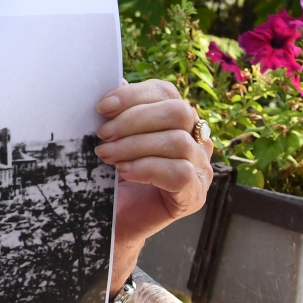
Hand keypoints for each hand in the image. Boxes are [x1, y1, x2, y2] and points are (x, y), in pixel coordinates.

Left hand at [94, 79, 212, 249]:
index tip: (102, 107)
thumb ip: (117, 112)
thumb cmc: (112, 174)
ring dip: (134, 146)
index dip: (134, 95)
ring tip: (106, 155)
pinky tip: (124, 172)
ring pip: (177, 142)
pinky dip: (147, 168)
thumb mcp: (112, 137)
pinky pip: (179, 172)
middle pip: (178, 112)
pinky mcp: (195, 195)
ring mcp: (200, 168)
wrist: (114, 219)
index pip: (165, 92)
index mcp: (176, 119)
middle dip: (134, 120)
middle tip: (102, 135)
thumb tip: (113, 82)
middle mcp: (196, 140)